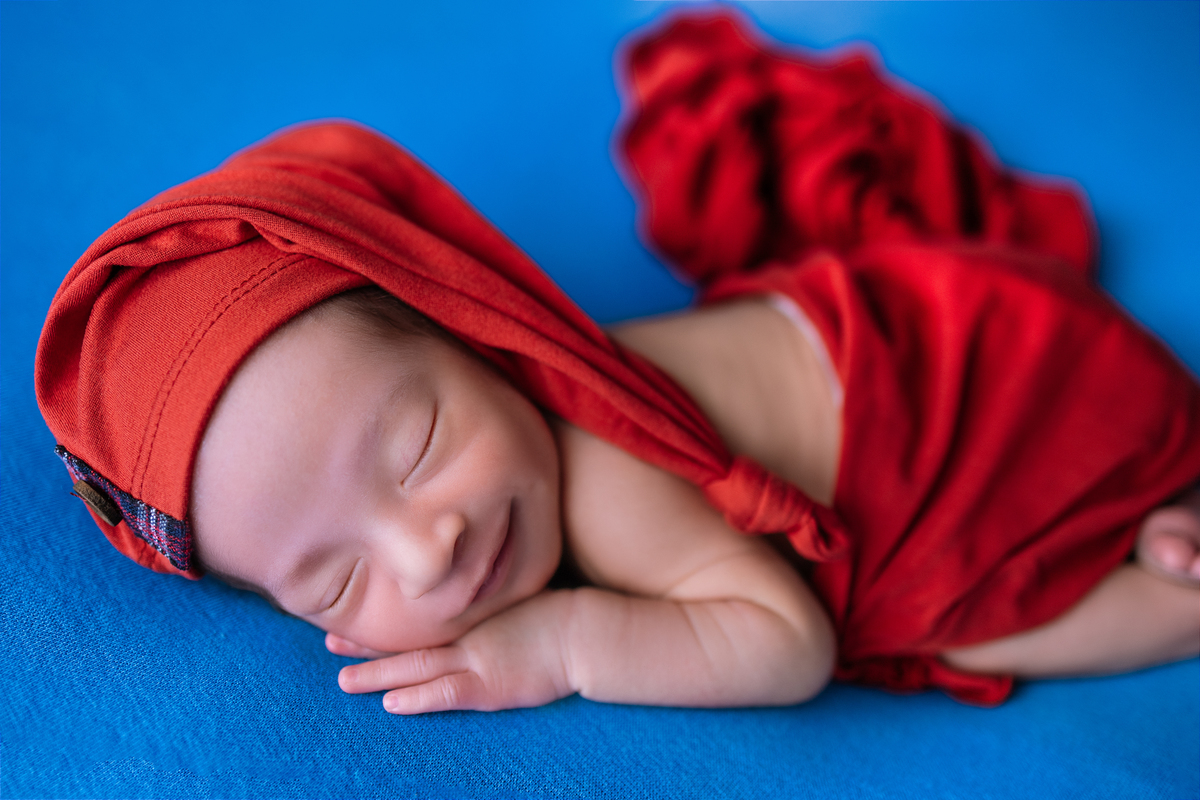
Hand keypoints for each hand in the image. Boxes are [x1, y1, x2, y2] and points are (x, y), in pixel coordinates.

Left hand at [331, 591, 575, 713]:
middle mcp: (467, 632)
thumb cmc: (559, 610)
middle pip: (408, 639)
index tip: (351, 615)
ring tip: (344, 681)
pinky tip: (391, 704)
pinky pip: (447, 693)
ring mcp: (478, 659)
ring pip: (417, 667)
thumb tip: (470, 585)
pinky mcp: (492, 687)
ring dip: (379, 674)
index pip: (417, 615)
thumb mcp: (518, 592)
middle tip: (330, 643)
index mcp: (472, 610)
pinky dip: (418, 698)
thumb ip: (490, 593)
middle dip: (368, 644)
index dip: (383, 618)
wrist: (586, 630)